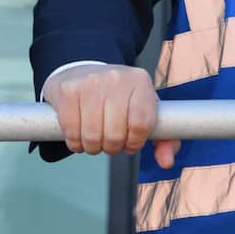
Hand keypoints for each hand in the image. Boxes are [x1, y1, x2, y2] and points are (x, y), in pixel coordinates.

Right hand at [42, 64, 180, 168]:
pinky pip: (71, 132)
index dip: (134, 142)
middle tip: (110, 141)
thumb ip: (164, 138)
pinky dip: (75, 143)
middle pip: (115, 134)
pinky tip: (79, 135)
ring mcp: (90, 82)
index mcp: (140, 82)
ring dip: (93, 147)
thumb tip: (166, 162)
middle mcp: (116, 78)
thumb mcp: (144, 110)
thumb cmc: (118, 97)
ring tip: (95, 138)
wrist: (82, 72)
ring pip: (92, 136)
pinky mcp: (68, 91)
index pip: (141, 124)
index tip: (130, 143)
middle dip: (112, 147)